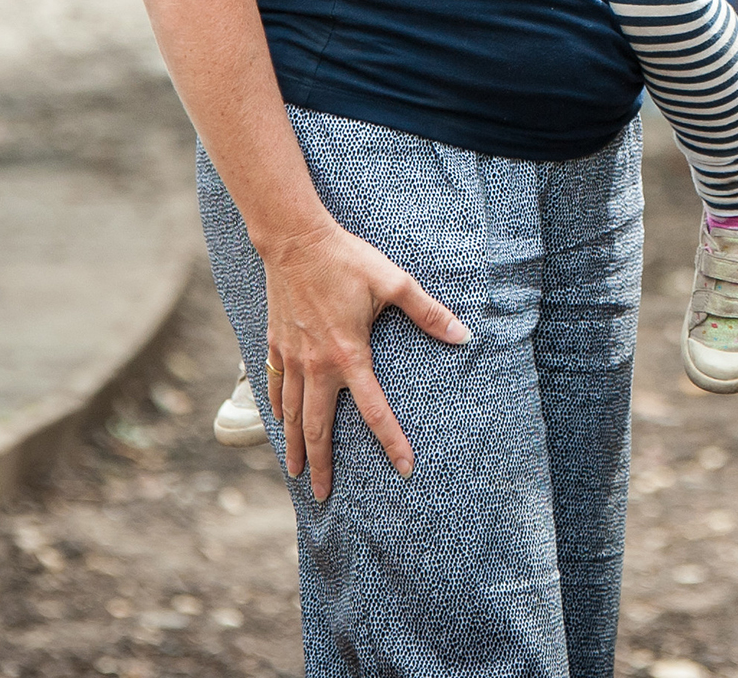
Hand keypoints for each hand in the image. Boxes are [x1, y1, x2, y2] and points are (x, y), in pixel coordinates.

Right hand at [261, 215, 470, 500]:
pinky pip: (274, 387)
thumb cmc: (347, 259)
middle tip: (322, 496)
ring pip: (291, 414)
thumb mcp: (394, 282)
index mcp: (349, 356)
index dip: (392, 442)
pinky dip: (275, 410)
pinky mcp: (275, 345)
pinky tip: (279, 423)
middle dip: (322, 465)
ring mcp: (292, 357)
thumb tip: (463, 336)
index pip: (375, 411)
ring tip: (296, 472)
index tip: (404, 469)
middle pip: (318, 428)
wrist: (294, 241)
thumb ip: (428, 312)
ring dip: (294, 446)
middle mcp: (317, 365)